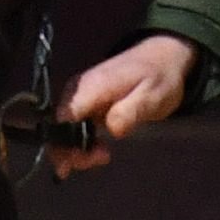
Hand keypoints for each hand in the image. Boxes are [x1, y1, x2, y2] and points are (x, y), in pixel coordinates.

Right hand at [46, 35, 197, 177]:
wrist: (160, 58)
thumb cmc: (157, 78)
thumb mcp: (152, 96)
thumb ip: (130, 111)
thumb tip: (112, 129)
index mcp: (91, 86)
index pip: (64, 117)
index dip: (64, 143)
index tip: (77, 161)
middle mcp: (77, 90)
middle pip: (59, 126)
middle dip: (68, 150)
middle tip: (98, 160)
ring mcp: (78, 96)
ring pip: (63, 128)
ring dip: (75, 149)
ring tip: (102, 156)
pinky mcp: (84, 103)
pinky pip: (72, 126)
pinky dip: (79, 142)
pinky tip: (97, 151)